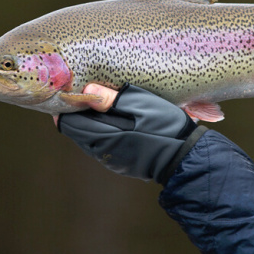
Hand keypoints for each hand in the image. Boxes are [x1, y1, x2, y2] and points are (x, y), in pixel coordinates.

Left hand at [57, 84, 204, 182]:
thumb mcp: (143, 106)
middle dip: (79, 113)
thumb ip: (113, 99)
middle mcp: (100, 152)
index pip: (68, 122)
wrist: (185, 159)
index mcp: (103, 136)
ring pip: (88, 139)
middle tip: (90, 94)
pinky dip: (103, 133)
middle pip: (76, 130)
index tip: (76, 91)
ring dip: (91, 123)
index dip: (68, 105)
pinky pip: (102, 146)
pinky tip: (119, 123)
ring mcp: (110, 160)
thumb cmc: (166, 128)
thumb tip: (88, 89)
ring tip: (105, 107)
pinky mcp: (120, 164)